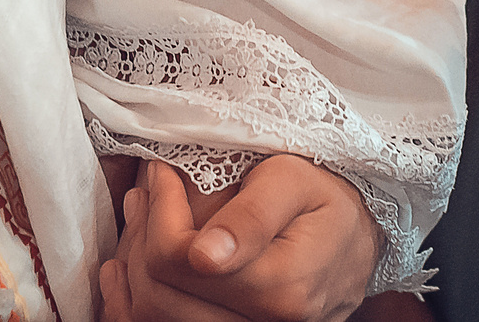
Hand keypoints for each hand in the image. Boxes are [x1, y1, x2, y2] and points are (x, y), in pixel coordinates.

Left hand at [96, 155, 377, 321]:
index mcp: (279, 289)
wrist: (355, 241)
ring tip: (140, 216)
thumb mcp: (295, 183)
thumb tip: (203, 256)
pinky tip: (123, 271)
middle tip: (146, 189)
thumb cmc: (324, 201)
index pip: (178, 261)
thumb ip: (253, 216)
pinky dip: (130, 304)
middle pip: (158, 297)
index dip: (158, 211)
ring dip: (133, 266)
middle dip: (140, 236)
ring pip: (152, 319)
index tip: (160, 171)